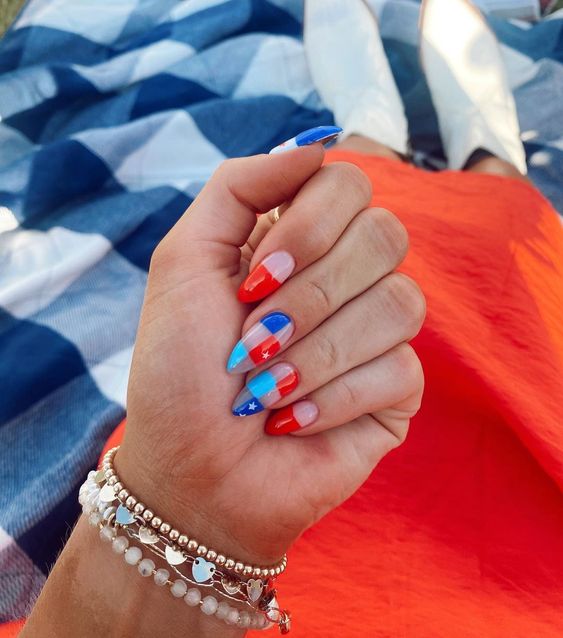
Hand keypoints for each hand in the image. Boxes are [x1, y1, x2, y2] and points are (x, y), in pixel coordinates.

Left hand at [117, 143, 424, 566]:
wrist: (190, 470)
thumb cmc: (178, 369)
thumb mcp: (184, 259)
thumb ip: (240, 185)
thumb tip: (319, 144)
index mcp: (303, 241)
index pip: (350, 185)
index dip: (306, 228)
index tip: (249, 282)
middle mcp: (349, 278)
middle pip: (386, 236)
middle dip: (308, 295)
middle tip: (252, 342)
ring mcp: (378, 335)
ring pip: (401, 304)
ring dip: (315, 354)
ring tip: (263, 392)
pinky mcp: (396, 391)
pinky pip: (400, 370)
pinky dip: (329, 400)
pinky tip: (289, 422)